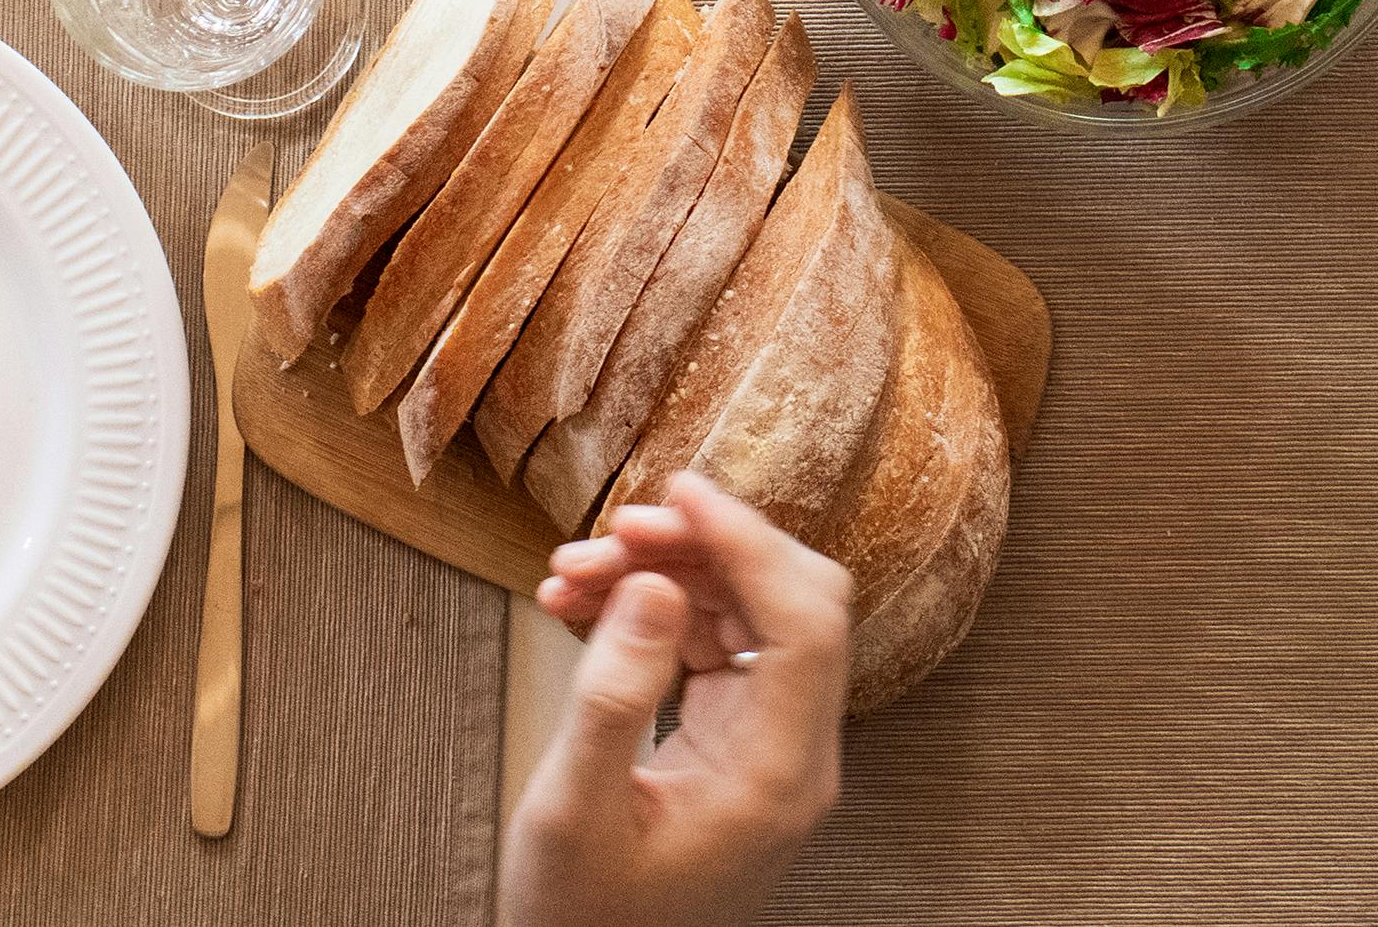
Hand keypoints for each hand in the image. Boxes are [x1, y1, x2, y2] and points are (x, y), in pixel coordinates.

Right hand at [510, 476, 848, 926]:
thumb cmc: (584, 924)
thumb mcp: (572, 814)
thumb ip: (614, 697)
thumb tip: (654, 587)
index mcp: (777, 777)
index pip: (805, 622)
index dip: (749, 542)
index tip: (681, 494)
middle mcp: (791, 757)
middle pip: (785, 605)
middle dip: (701, 549)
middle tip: (615, 530)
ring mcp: (767, 750)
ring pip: (744, 618)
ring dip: (665, 577)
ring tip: (575, 572)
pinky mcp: (734, 746)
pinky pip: (713, 650)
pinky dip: (655, 617)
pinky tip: (585, 607)